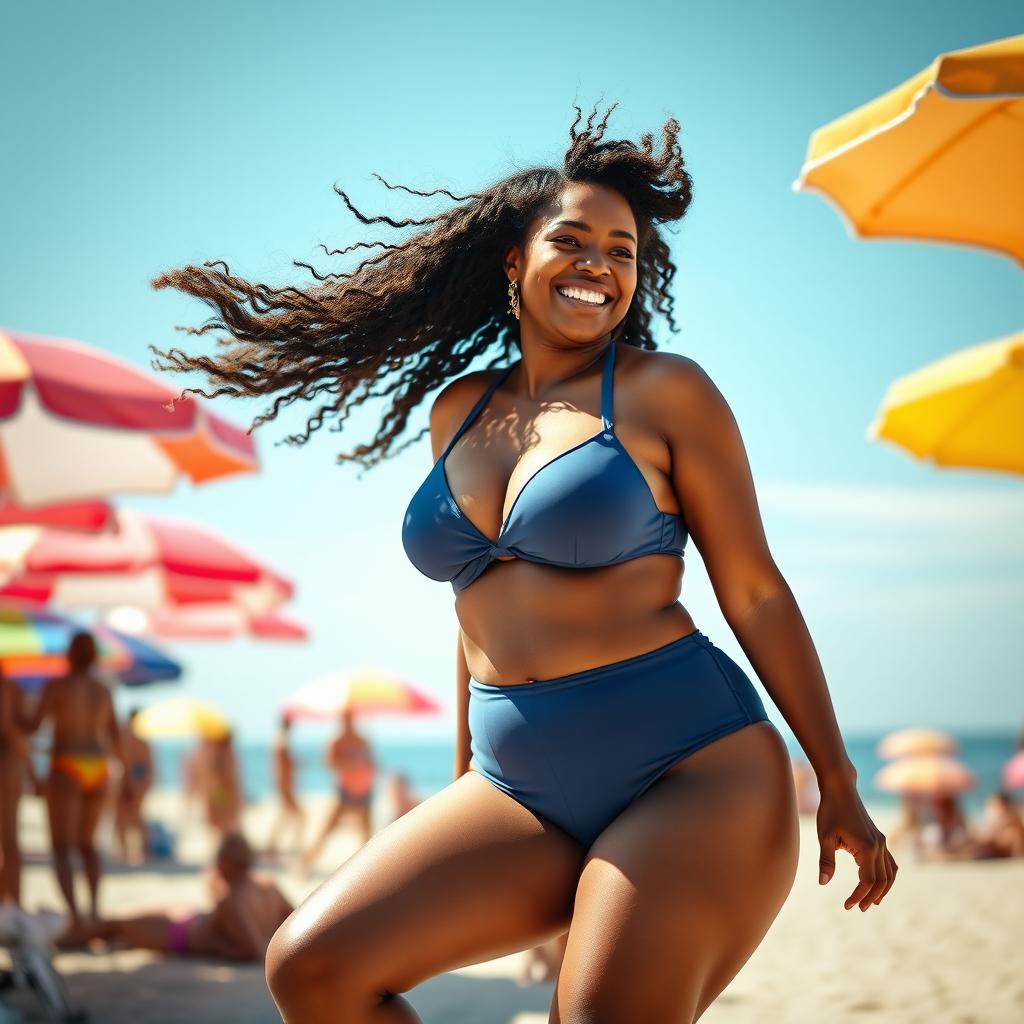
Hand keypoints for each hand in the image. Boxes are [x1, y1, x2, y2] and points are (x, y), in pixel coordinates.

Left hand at [816, 778, 897, 910]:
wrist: (840, 788)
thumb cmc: (830, 811)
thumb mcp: (825, 836)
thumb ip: (826, 861)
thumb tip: (823, 883)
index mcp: (867, 847)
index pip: (867, 881)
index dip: (858, 896)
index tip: (847, 906)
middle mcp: (879, 846)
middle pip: (882, 881)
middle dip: (870, 897)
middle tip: (857, 908)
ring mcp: (882, 842)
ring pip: (890, 874)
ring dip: (882, 890)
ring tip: (871, 902)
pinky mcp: (880, 838)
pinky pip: (890, 863)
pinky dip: (887, 877)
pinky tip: (878, 884)